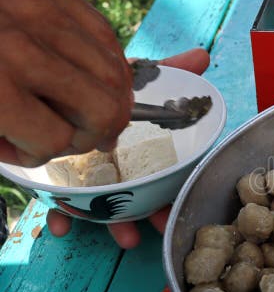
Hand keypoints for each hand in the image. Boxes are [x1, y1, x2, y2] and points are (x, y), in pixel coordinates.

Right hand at [0, 0, 132, 165]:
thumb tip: (201, 59)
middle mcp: (25, 0)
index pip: (109, 39)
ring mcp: (8, 42)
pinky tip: (9, 142)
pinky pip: (54, 139)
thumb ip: (84, 40)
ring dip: (69, 137)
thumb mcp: (7, 17)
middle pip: (115, 82)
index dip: (114, 89)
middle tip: (58, 125)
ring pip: (97, 113)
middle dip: (96, 119)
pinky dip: (37, 153)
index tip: (95, 108)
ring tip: (27, 130)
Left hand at [47, 49, 211, 246]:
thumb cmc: (100, 90)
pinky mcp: (59, 183)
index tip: (179, 207)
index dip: (175, 193)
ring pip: (107, 208)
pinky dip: (63, 216)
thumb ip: (167, 71)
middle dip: (151, 215)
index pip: (166, 176)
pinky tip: (63, 224)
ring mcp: (91, 179)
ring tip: (123, 236)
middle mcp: (121, 170)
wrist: (54, 95)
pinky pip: (62, 205)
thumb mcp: (132, 81)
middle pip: (142, 198)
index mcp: (142, 153)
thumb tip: (202, 55)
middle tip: (159, 224)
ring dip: (115, 225)